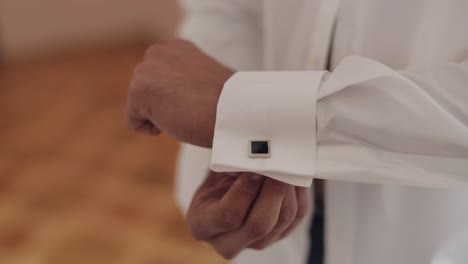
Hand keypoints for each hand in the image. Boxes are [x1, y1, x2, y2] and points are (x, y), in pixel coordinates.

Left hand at [125, 38, 233, 146]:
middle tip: (191, 108)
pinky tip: (175, 121)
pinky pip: (134, 122)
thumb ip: (185, 79)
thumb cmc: (225, 103)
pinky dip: (151, 129)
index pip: (160, 79)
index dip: (176, 97)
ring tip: (185, 112)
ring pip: (140, 106)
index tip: (196, 101)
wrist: (231, 112)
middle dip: (163, 105)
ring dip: (160, 116)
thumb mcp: (204, 81)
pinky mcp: (138, 90)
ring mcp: (146, 70)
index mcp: (177, 48)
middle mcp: (158, 52)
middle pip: (146, 91)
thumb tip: (179, 94)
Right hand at [187, 171, 310, 258]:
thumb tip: (256, 161)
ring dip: (288, 190)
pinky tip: (294, 175)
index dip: (245, 191)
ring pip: (282, 221)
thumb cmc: (219, 176)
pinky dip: (299, 194)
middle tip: (279, 166)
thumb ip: (232, 166)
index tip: (254, 169)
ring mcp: (255, 244)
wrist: (230, 186)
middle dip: (273, 192)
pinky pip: (297, 217)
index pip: (227, 216)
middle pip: (258, 225)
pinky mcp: (278, 236)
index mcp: (202, 226)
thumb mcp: (216, 170)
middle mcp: (226, 243)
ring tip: (287, 165)